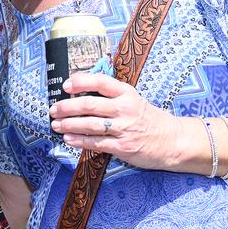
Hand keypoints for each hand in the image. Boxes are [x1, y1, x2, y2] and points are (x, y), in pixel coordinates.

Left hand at [48, 73, 184, 169]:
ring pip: (90, 124)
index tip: (65, 85)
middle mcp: (124, 108)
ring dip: (69, 125)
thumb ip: (111, 96)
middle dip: (67, 107)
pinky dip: (79, 141)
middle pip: (89, 105)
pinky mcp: (123, 147)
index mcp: (126, 93)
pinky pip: (96, 143)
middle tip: (53, 109)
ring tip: (56, 125)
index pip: (100, 82)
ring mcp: (124, 128)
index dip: (80, 81)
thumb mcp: (133, 100)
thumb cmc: (149, 119)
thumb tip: (79, 95)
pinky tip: (68, 139)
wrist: (173, 141)